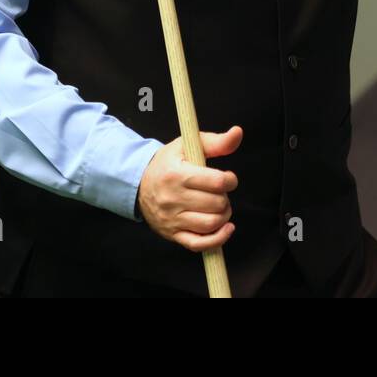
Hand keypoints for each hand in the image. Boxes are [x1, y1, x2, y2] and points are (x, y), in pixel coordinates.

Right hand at [138, 126, 241, 252]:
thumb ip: (216, 141)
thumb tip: (237, 132)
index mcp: (178, 175)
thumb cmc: (168, 163)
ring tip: (219, 206)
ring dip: (223, 216)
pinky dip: (217, 239)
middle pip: (216, 204)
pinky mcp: (173, 234)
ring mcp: (172, 219)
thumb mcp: (188, 145)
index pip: (216, 182)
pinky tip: (225, 228)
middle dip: (225, 197)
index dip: (230, 180)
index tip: (228, 178)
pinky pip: (198, 244)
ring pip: (210, 224)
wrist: (138, 184)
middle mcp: (173, 199)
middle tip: (219, 192)